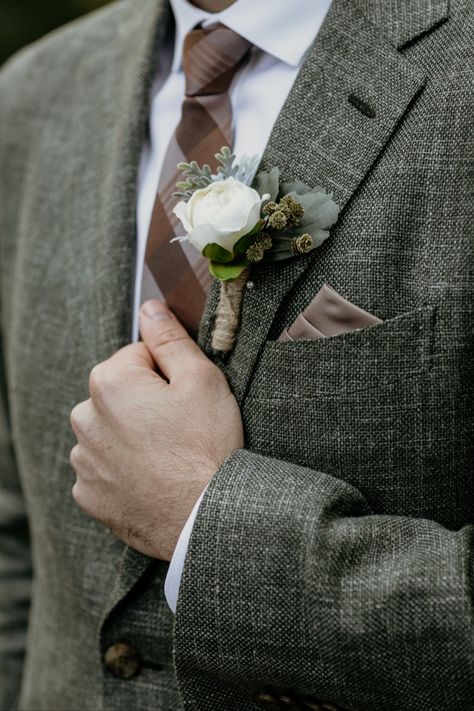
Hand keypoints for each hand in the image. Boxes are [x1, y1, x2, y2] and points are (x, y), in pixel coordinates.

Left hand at [69, 299, 243, 560]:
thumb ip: (169, 338)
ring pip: (110, 431)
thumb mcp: (201, 379)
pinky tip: (153, 478)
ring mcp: (84, 461)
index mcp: (110, 382)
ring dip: (132, 436)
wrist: (206, 518)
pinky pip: (104, 469)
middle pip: (120, 393)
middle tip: (181, 427)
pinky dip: (123, 470)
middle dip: (146, 402)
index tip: (186, 397)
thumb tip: (149, 308)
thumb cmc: (207, 447)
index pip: (138, 356)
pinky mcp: (89, 495)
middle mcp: (85, 419)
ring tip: (169, 456)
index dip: (168, 372)